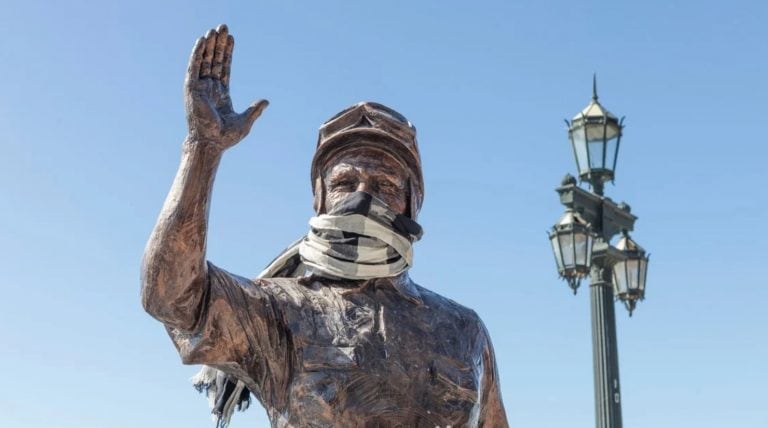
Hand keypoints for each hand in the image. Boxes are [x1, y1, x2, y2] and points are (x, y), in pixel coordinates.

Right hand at [184, 24, 267, 150]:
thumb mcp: (244, 121)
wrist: (211, 144)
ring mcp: (200, 87)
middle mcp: (209, 88)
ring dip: (209, 45)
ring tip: (214, 30)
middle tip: (223, 27)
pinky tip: (202, 41)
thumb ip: (254, 110)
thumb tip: (266, 101)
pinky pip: (193, 67)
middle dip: (219, 44)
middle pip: (215, 60)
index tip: (231, 38)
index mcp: (221, 94)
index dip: (228, 53)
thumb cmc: (225, 137)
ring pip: (205, 61)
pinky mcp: (191, 89)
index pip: (225, 67)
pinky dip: (197, 53)